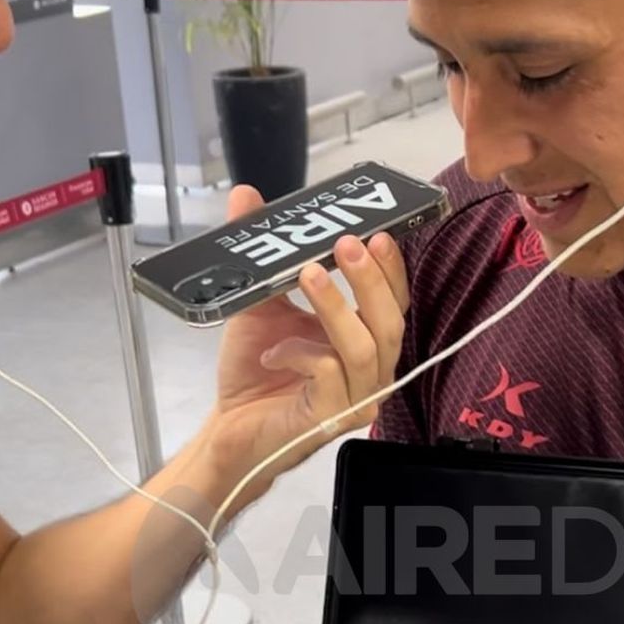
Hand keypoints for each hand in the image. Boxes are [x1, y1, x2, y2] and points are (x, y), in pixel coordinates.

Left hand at [207, 184, 409, 503]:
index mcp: (365, 342)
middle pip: (390, 325)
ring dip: (337, 308)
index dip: (392, 270)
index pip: (394, 304)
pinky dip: (299, 353)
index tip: (379, 233)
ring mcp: (354, 399)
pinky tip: (272, 351)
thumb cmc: (257, 371)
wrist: (230, 427)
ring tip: (308, 275)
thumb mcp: (260, 301)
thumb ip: (262, 253)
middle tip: (347, 244)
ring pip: (364, 350)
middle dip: (371, 282)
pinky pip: (328, 376)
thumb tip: (246, 196)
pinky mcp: (329, 419)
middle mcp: (370, 372)